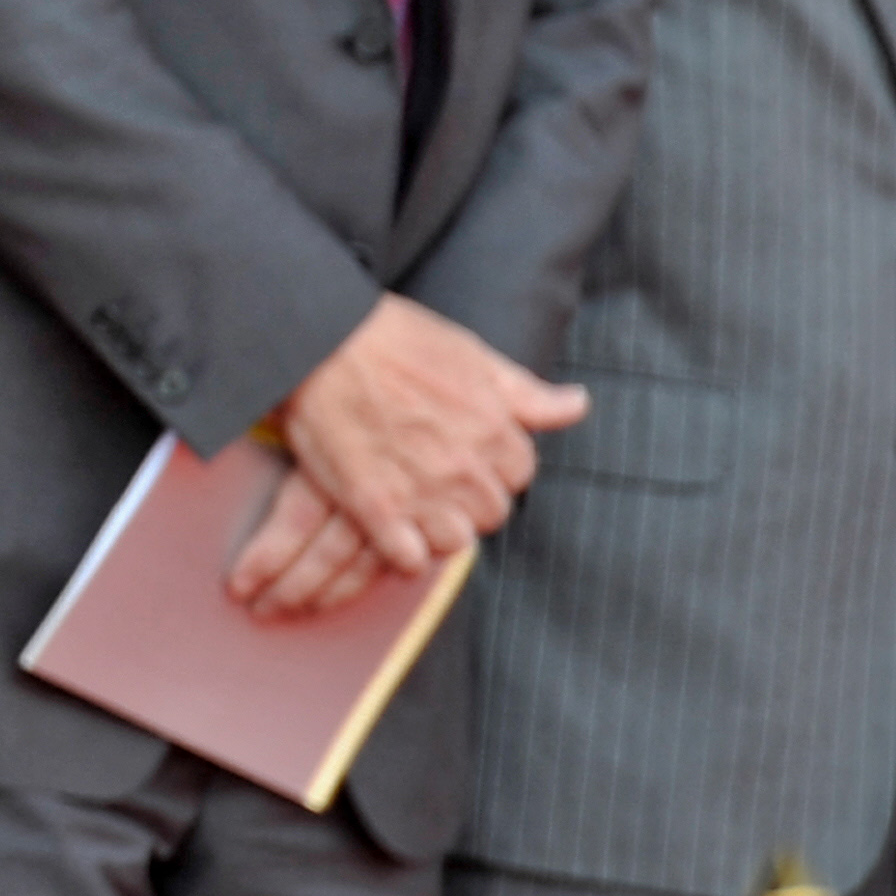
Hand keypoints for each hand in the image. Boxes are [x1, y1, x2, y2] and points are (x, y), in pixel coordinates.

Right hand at [240, 296, 583, 609]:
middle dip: (468, 500)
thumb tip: (577, 404)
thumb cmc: (392, 337)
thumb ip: (525, 392)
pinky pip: (409, 559)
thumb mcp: (470, 353)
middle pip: (490, 513)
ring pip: (455, 542)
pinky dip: (403, 551)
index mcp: (493, 427)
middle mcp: (464, 465)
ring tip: (412, 504)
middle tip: (434, 478)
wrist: (317, 339)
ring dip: (437, 528)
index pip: (520, 475)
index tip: (466, 455)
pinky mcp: (374, 508)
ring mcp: (420, 490)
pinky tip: (389, 528)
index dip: (494, 466)